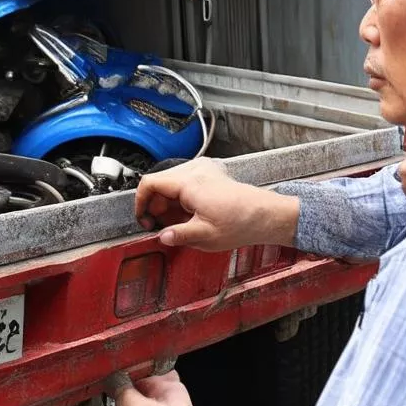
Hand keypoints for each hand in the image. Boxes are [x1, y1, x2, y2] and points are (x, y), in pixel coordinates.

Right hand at [134, 158, 297, 250]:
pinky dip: (181, 196)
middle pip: (159, 182)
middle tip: (164, 226)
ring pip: (171, 181)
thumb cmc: (240, 222)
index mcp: (188, 183)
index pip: (149, 183)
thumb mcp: (204, 236)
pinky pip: (185, 181)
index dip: (141, 203)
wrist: (265, 214)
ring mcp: (204, 168)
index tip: (144, 219)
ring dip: (169, 201)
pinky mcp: (211, 172)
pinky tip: (191, 213)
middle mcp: (195, 170)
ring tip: (181, 221)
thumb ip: (178, 235)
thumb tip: (162, 237)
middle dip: (156, 205)